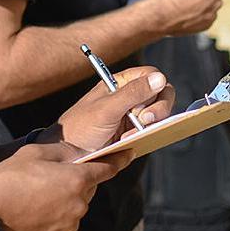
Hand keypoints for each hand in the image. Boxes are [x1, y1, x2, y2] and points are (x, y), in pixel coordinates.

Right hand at [0, 143, 127, 230]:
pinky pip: (67, 218)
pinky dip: (59, 210)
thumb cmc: (9, 179)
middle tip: (54, 170)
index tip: (130, 152)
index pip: (108, 168)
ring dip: (68, 194)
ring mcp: (70, 223)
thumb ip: (65, 152)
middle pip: (89, 185)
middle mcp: (80, 204)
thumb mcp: (37, 153)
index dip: (119, 158)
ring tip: (40, 189)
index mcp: (77, 181)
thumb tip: (81, 152)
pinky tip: (38, 204)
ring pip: (78, 202)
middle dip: (79, 177)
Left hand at [54, 67, 175, 153]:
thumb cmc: (81, 127)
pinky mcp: (134, 132)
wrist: (68, 155)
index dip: (156, 88)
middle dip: (157, 110)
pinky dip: (144, 137)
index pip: (152, 76)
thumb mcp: (107, 109)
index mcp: (121, 82)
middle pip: (161, 94)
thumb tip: (160, 78)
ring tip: (127, 136)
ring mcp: (133, 114)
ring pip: (158, 114)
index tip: (145, 105)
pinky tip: (127, 142)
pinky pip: (151, 130)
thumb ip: (133, 93)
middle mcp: (129, 96)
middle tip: (143, 122)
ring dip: (149, 126)